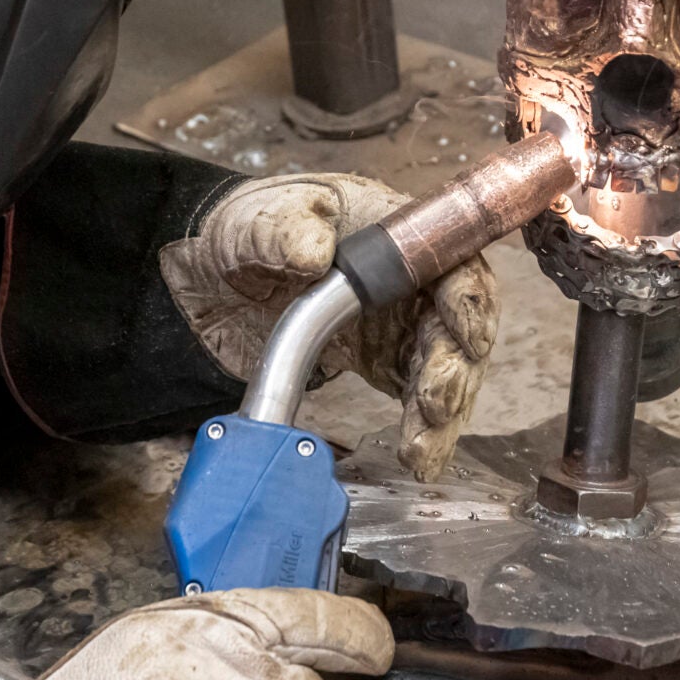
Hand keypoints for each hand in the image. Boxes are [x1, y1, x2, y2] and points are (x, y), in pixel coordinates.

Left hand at [161, 173, 499, 479]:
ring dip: (441, 414)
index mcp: (392, 234)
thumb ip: (286, 231)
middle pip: (458, 326)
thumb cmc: (247, 232)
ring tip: (421, 452)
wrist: (211, 279)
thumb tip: (313, 251)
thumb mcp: (259, 223)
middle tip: (434, 408)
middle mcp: (408, 281)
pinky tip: (418, 456)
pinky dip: (422, 429)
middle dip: (454, 372)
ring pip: (445, 370)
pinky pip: (417, 398)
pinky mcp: (383, 363)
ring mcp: (399, 324)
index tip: (465, 340)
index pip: (452, 264)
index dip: (468, 302)